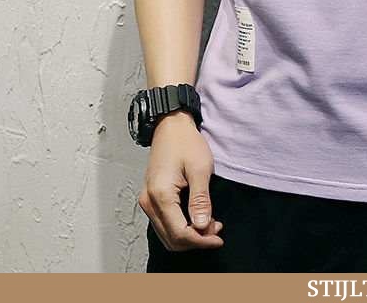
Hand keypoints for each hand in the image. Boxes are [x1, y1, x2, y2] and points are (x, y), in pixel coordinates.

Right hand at [137, 110, 224, 251]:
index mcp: (160, 195)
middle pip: (171, 238)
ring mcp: (147, 200)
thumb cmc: (186, 142)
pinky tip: (197, 218)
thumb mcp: (200, 168)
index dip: (200, 240)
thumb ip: (200, 200)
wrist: (171, 126)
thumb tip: (202, 227)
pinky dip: (181, 227)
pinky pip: (164, 223)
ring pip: (166, 233)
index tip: (219, 238)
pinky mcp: (151, 198)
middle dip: (196, 240)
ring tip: (210, 224)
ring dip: (189, 235)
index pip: (179, 233)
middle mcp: (149, 202)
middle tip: (217, 230)